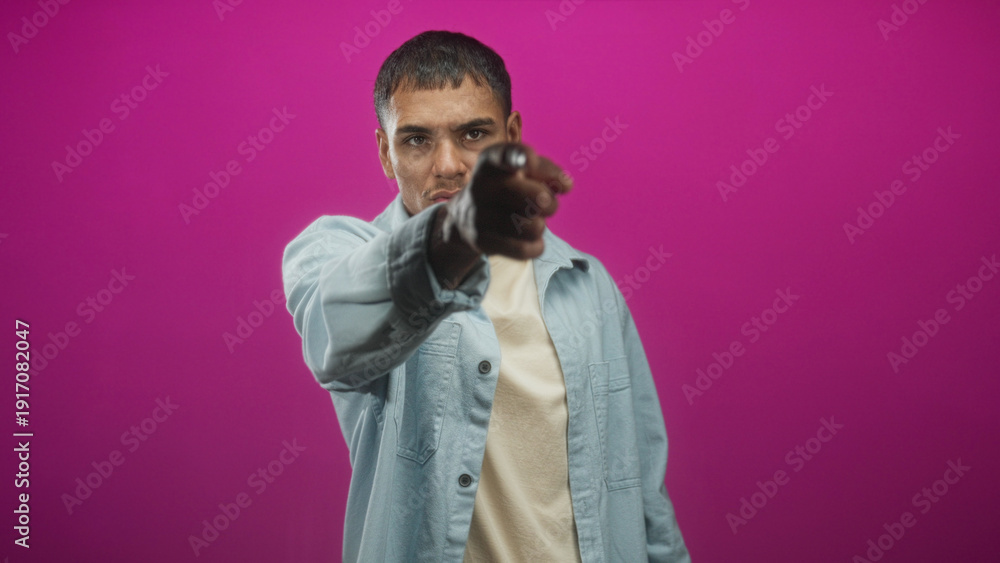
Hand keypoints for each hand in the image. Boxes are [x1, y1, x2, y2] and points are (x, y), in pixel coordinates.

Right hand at [444, 142, 572, 258]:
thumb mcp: (524, 172)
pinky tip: (531, 240)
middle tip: (549, 204)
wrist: (468, 217)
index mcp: (490, 163)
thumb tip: (566, 185)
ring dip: (541, 226)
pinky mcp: (481, 241)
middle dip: (547, 201)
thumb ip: (547, 170)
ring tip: (534, 223)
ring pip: (529, 227)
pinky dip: (536, 247)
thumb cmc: (507, 187)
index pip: (500, 155)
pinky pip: (522, 249)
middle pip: (521, 194)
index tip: (530, 160)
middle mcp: (479, 187)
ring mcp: (477, 215)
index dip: (517, 156)